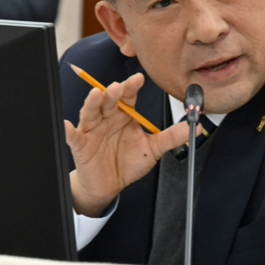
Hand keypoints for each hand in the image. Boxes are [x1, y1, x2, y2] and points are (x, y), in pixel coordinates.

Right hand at [65, 72, 193, 216]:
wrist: (110, 185)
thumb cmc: (127, 163)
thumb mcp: (153, 149)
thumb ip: (172, 137)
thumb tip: (196, 128)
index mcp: (124, 116)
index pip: (128, 96)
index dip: (132, 86)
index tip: (139, 79)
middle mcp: (107, 118)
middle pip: (109, 100)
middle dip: (113, 92)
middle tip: (118, 87)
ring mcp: (92, 130)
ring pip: (90, 112)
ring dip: (92, 103)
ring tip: (96, 95)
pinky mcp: (81, 145)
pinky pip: (73, 136)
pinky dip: (69, 130)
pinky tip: (68, 126)